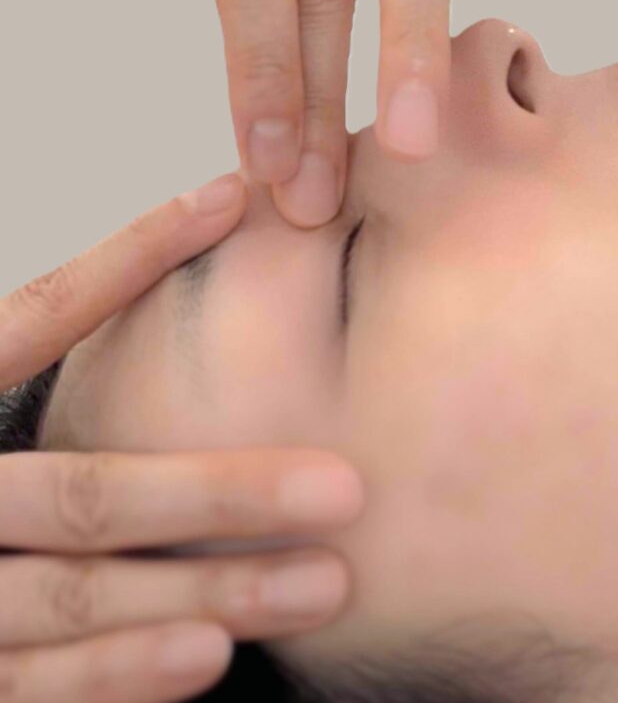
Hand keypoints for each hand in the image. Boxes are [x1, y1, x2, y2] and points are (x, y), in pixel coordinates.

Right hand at [0, 173, 364, 701]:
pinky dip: (122, 671)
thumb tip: (203, 218)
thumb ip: (52, 338)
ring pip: (74, 595)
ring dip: (204, 587)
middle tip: (344, 489)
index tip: (230, 203)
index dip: (126, 258)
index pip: (32, 319)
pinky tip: (212, 655)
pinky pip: (39, 689)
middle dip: (217, 493)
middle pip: (83, 494)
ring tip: (322, 583)